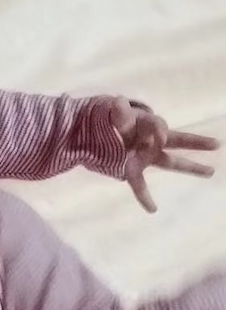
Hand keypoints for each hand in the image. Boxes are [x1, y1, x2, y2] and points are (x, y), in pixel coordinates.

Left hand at [110, 97, 219, 212]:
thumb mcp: (112, 112)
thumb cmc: (111, 119)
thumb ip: (118, 110)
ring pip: (171, 162)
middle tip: (216, 144)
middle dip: (196, 142)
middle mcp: (151, 141)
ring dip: (191, 167)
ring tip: (210, 171)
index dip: (159, 130)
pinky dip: (144, 196)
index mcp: (146, 125)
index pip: (158, 125)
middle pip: (178, 140)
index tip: (161, 135)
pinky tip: (152, 209)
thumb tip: (120, 100)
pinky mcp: (132, 169)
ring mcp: (145, 156)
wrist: (96, 128)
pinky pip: (140, 184)